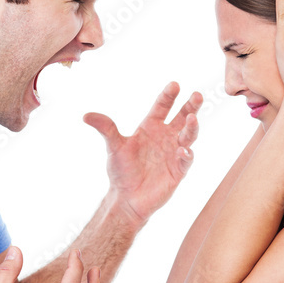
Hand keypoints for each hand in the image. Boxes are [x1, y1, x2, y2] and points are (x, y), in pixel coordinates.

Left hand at [83, 82, 201, 223]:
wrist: (126, 198)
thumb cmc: (121, 171)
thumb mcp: (114, 147)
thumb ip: (106, 129)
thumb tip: (86, 116)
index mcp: (151, 127)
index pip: (162, 107)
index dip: (169, 96)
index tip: (175, 84)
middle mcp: (165, 137)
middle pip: (182, 117)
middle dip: (191, 106)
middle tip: (198, 95)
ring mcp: (174, 153)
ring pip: (188, 136)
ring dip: (192, 127)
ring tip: (192, 118)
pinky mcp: (178, 170)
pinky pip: (186, 160)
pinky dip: (187, 154)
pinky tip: (183, 150)